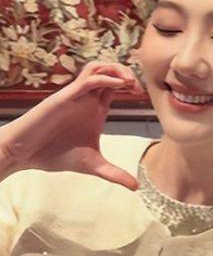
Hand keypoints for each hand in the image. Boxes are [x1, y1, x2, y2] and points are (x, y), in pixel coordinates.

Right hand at [0, 61, 143, 189]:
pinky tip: (119, 86)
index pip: (116, 85)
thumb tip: (136, 187)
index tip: (143, 95)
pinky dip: (105, 79)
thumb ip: (115, 174)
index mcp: (96, 109)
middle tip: (138, 88)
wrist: (26, 154)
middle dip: (127, 73)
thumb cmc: (56, 155)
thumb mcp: (93, 166)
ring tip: (129, 82)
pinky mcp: (65, 97)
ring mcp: (76, 96)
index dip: (131, 84)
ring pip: (97, 68)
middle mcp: (87, 99)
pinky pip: (86, 80)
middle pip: (109, 71)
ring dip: (116, 69)